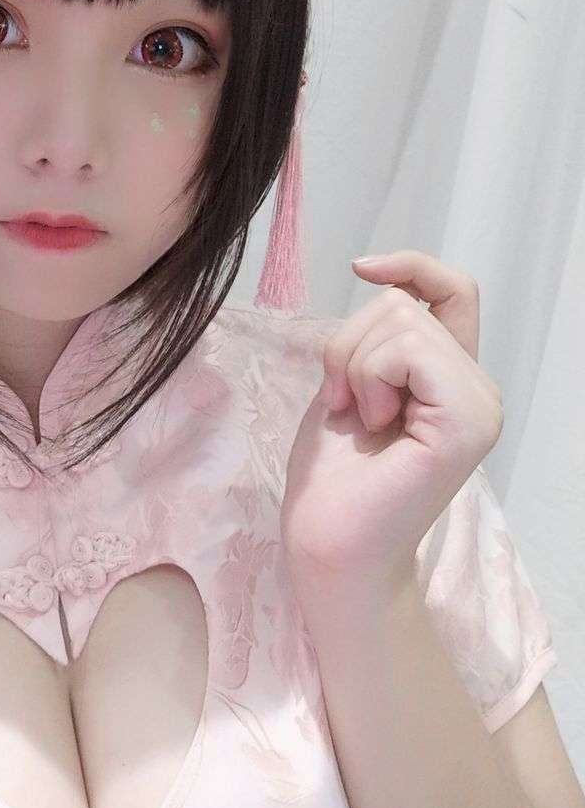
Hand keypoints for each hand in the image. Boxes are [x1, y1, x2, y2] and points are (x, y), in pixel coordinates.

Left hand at [280, 251, 503, 593]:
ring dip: (353, 366)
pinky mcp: (467, 420)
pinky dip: (370, 378)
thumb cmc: (332, 475)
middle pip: (403, 304)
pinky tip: (372, 424)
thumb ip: (378, 339)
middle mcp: (477, 388)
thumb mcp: (349, 382)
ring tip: (359, 421)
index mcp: (451, 378)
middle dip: (348, 344)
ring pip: (402, 321)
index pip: (453, 291)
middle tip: (344, 406)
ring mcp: (479, 405)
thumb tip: (387, 281)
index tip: (361, 267)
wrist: (328, 542)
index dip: (412, 265)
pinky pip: (411, 350)